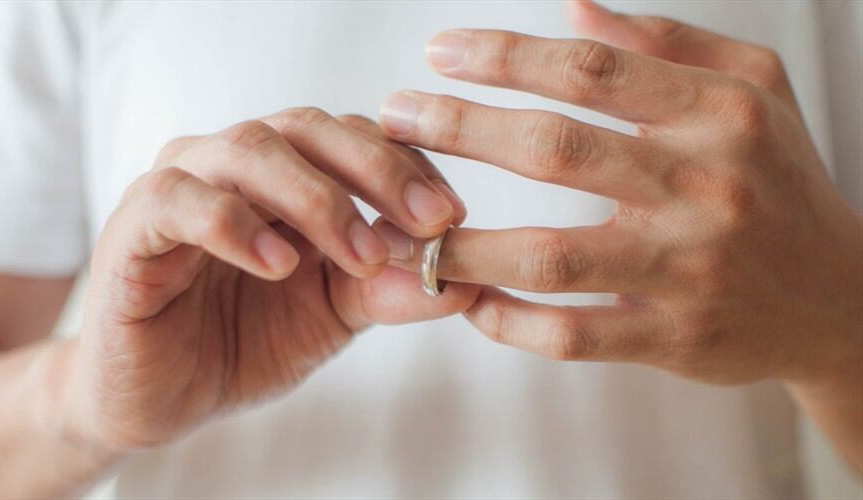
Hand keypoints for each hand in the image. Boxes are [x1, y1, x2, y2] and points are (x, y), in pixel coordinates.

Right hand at [65, 108, 476, 450]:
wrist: (162, 398)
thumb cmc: (246, 342)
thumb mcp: (335, 316)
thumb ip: (390, 289)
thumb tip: (467, 278)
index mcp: (286, 174)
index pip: (354, 138)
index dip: (408, 168)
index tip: (453, 216)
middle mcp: (235, 165)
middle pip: (308, 126)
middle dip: (377, 170)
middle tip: (427, 222)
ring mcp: (182, 186)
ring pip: (249, 149)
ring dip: (317, 198)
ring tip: (360, 254)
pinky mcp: (134, 226)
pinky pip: (180, 200)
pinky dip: (235, 224)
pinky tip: (279, 264)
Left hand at [376, 2, 862, 387]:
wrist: (838, 296)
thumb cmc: (779, 181)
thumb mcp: (753, 89)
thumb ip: (666, 43)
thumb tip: (574, 11)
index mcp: (718, 116)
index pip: (589, 72)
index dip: (502, 56)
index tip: (439, 52)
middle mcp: (703, 189)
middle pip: (554, 149)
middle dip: (457, 127)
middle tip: (393, 118)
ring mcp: (687, 272)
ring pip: (551, 256)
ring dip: (464, 244)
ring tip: (405, 230)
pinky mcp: (673, 339)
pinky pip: (572, 336)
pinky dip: (509, 321)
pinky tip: (470, 300)